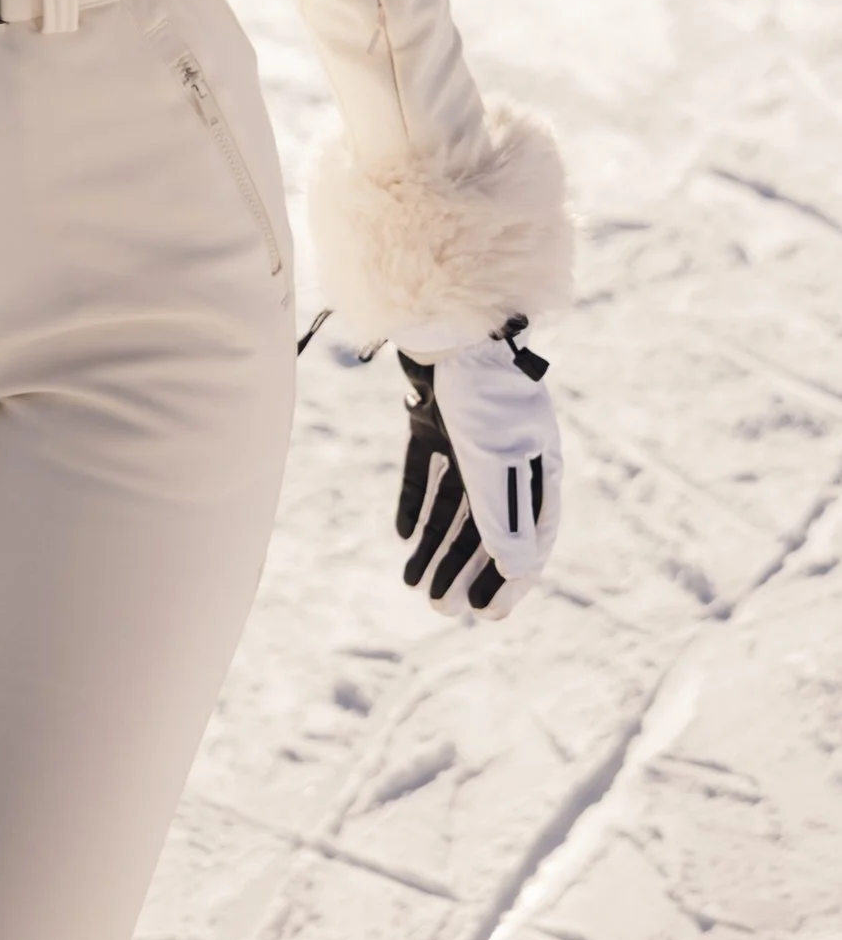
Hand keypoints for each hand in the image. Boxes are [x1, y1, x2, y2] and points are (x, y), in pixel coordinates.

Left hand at [396, 329, 560, 619]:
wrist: (445, 325)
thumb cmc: (481, 393)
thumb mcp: (494, 462)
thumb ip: (503, 516)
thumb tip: (516, 573)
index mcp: (535, 468)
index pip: (527, 538)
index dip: (508, 579)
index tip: (488, 615)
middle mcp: (504, 456)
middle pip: (485, 527)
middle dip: (463, 569)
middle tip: (440, 609)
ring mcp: (467, 437)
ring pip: (452, 505)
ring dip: (436, 546)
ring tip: (414, 584)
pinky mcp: (432, 418)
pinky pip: (425, 471)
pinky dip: (417, 502)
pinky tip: (404, 536)